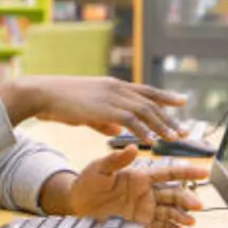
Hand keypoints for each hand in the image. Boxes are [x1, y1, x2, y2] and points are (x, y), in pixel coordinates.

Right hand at [1, 75, 187, 142]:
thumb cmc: (60, 102)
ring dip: (161, 125)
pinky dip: (142, 130)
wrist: (43, 93)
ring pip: (144, 110)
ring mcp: (110, 96)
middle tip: (184, 130)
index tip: (183, 101)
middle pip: (150, 102)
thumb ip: (104, 121)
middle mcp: (115, 88)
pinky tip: (151, 141)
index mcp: (112, 86)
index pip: (145, 90)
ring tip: (174, 138)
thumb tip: (117, 131)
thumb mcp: (86, 111)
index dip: (165, 96)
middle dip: (169, 117)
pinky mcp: (104, 108)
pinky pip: (130, 120)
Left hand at [68, 146, 208, 227]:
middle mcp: (146, 192)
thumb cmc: (88, 180)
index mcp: (139, 176)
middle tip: (198, 205)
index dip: (185, 172)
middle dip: (186, 199)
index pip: (167, 173)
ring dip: (181, 215)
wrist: (78, 202)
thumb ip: (117, 159)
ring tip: (191, 220)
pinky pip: (159, 225)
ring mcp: (144, 207)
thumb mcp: (101, 167)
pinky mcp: (139, 222)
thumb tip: (134, 147)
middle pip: (172, 194)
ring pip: (169, 210)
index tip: (203, 172)